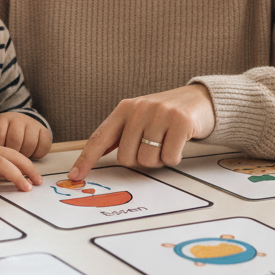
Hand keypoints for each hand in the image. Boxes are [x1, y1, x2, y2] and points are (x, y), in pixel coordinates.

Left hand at [0, 112, 51, 158]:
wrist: (18, 122)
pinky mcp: (44, 130)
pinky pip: (43, 146)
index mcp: (1, 120)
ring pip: (30, 144)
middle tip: (9, 160)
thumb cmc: (1, 134)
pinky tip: (31, 153)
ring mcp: (32, 124)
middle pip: (15, 141)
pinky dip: (37, 154)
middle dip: (12, 154)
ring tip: (19, 157)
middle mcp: (17, 119)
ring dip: (24, 155)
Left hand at [69, 84, 214, 179]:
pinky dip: (173, 158)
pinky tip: (178, 143)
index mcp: (124, 109)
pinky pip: (169, 157)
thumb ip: (120, 135)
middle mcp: (139, 108)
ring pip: (147, 160)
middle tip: (152, 146)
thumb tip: (93, 158)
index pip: (100, 137)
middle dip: (139, 160)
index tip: (75, 175)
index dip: (86, 159)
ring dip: (158, 160)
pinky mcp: (180, 121)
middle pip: (126, 157)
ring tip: (165, 143)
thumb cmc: (164, 114)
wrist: (199, 99)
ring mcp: (160, 114)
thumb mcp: (138, 118)